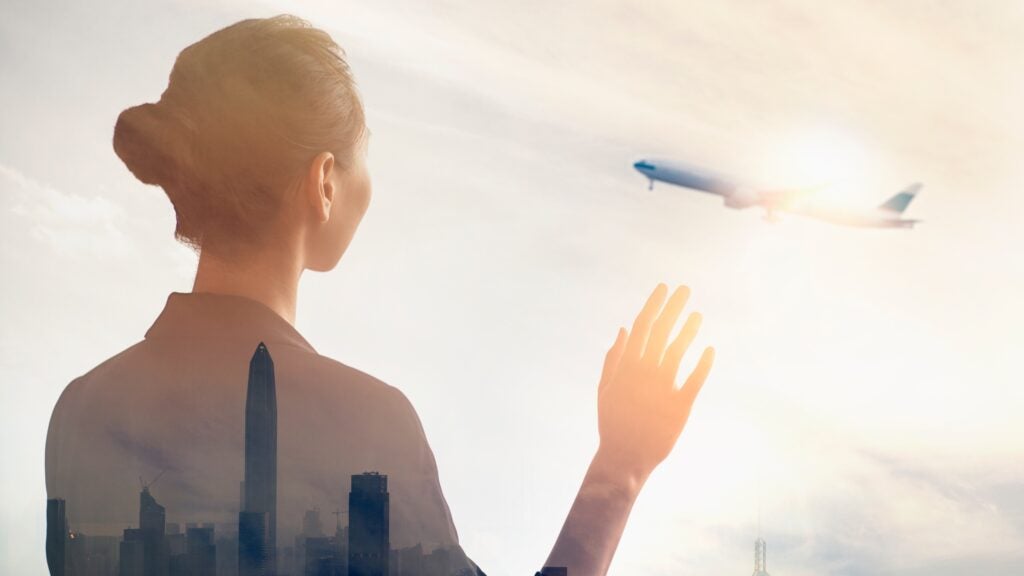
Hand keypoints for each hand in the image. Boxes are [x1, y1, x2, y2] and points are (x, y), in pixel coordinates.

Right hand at [596, 283, 714, 481]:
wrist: (624, 457)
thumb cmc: (613, 422)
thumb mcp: (605, 388)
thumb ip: (613, 357)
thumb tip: (622, 328)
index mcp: (626, 366)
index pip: (642, 327)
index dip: (653, 305)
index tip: (663, 289)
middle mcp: (644, 373)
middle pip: (660, 332)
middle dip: (672, 308)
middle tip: (684, 289)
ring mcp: (662, 389)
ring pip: (677, 351)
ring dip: (688, 330)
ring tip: (698, 314)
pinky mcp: (679, 406)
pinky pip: (694, 380)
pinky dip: (703, 364)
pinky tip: (710, 348)